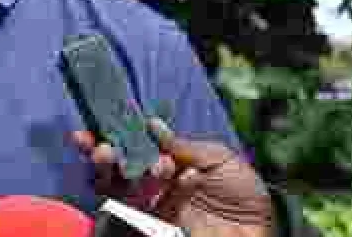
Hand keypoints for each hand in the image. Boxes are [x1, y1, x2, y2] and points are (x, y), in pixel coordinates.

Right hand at [71, 119, 273, 236]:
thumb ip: (182, 145)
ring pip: (120, 192)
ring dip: (118, 173)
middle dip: (103, 157)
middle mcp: (154, 186)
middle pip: (116, 171)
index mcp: (166, 164)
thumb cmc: (243, 192)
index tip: (91, 130)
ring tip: (137, 162)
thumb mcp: (218, 158)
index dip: (111, 138)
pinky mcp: (159, 228)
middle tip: (103, 149)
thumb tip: (150, 124)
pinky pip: (149, 210)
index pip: (131, 149)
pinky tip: (185, 174)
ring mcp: (154, 209)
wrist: (260, 230)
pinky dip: (167, 190)